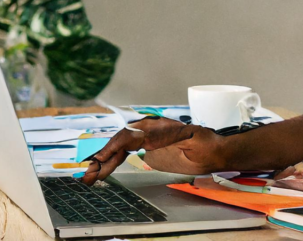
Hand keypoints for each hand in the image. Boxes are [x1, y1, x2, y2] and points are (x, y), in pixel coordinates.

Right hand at [80, 117, 224, 184]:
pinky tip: (103, 171)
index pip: (128, 135)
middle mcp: (147, 130)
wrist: (214, 151)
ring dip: (104, 161)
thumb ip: (168, 136)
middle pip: (119, 142)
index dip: (112, 147)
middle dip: (102, 157)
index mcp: (156, 126)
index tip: (100, 160)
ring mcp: (146, 139)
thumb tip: (145, 138)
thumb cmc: (206, 143)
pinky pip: (125, 154)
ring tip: (90, 176)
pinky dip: (112, 162)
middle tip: (89, 174)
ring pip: (119, 148)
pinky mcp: (148, 149)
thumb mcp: (190, 137)